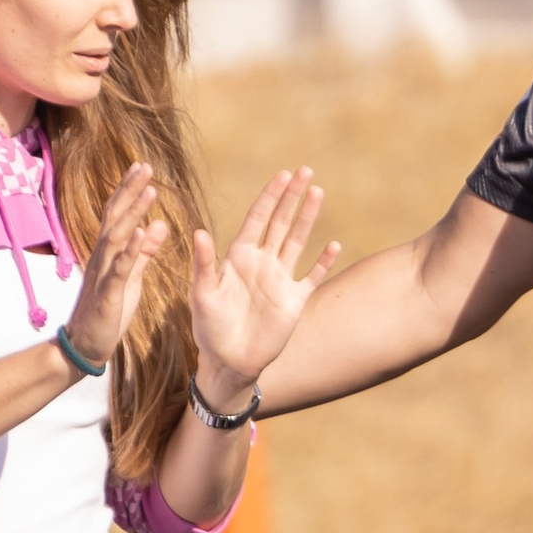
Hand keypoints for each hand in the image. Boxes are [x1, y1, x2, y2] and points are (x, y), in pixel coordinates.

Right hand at [65, 161, 170, 368]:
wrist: (86, 344)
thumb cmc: (108, 310)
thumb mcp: (131, 277)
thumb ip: (144, 252)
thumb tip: (160, 224)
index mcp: (108, 253)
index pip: (116, 214)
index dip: (127, 190)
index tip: (141, 167)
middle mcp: (101, 257)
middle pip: (114, 217)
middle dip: (129, 191)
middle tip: (144, 166)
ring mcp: (103, 274)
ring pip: (116, 237)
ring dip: (133, 213)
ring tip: (150, 191)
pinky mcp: (108, 294)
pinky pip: (119, 269)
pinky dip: (130, 250)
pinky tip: (142, 233)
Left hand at [188, 167, 339, 402]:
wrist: (228, 362)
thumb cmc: (209, 328)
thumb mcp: (202, 295)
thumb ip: (204, 264)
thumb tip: (199, 232)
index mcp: (238, 257)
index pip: (257, 219)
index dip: (270, 196)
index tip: (282, 175)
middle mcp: (261, 263)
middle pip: (280, 222)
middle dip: (292, 196)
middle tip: (306, 170)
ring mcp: (279, 281)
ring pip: (297, 241)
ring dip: (307, 218)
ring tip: (318, 192)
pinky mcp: (294, 301)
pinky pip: (312, 277)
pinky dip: (323, 262)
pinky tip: (333, 245)